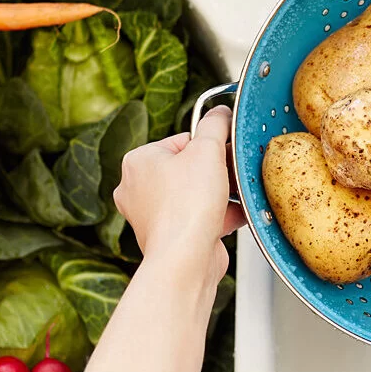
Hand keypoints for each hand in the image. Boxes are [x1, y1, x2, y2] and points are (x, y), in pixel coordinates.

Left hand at [113, 106, 245, 285]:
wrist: (186, 259)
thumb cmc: (187, 207)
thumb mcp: (208, 151)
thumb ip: (215, 125)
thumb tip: (221, 112)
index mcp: (138, 161)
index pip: (182, 141)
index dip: (209, 148)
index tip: (224, 155)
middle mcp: (137, 188)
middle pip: (189, 169)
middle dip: (216, 173)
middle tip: (230, 177)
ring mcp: (151, 215)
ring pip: (195, 195)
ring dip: (219, 195)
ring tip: (233, 198)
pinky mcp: (168, 236)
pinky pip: (197, 217)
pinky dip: (217, 216)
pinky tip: (233, 216)